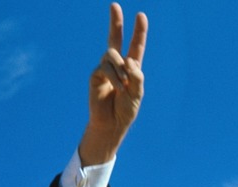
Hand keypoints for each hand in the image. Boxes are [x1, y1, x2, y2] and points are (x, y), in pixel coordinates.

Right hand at [79, 3, 147, 165]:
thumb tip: (129, 60)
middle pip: (115, 38)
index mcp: (131, 68)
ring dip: (121, 69)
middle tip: (114, 4)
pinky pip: (105, 68)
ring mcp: (105, 69)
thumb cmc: (126, 110)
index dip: (139, 31)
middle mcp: (117, 65)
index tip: (141, 15)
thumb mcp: (137, 93)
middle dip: (115, 21)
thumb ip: (137, 75)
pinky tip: (118, 87)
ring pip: (112, 55)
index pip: (136, 46)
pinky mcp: (96, 75)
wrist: (112, 124)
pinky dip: (115, 77)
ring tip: (123, 86)